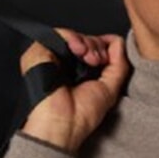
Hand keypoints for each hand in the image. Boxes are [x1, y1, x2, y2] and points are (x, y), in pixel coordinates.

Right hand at [19, 27, 130, 153]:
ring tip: (89, 58)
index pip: (94, 49)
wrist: (62, 124)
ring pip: (73, 36)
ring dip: (87, 42)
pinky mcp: (39, 53)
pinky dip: (72, 37)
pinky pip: (57, 34)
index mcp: (82, 74)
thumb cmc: (81, 115)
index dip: (103, 49)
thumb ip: (119, 64)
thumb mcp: (110, 89)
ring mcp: (52, 59)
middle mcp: (67, 65)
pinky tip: (78, 51)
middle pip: (85, 40)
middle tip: (97, 60)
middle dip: (96, 46)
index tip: (106, 59)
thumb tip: (119, 41)